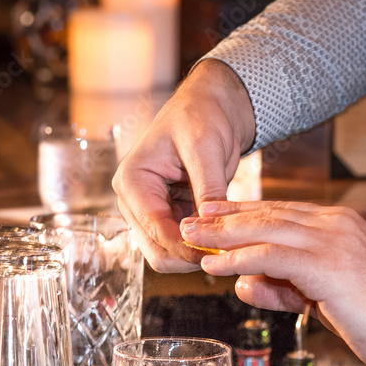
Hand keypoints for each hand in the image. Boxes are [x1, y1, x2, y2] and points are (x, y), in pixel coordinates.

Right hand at [112, 60, 254, 271]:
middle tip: (230, 255)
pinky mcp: (172, 216)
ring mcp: (152, 213)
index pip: (157, 231)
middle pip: (158, 252)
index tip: (221, 252)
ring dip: (199, 255)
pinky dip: (205, 246)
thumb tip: (212, 226)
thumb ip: (207, 188)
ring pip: (171, 254)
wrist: (211, 108)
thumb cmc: (201, 116)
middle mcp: (135, 202)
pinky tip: (228, 240)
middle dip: (192, 257)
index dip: (189, 247)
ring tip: (233, 247)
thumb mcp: (206, 148)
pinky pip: (185, 244)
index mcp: (132, 182)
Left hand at [181, 201, 365, 365]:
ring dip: (224, 234)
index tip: (215, 216)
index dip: (245, 214)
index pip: (284, 215)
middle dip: (225, 218)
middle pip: (270, 216)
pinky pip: (273, 256)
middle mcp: (337, 225)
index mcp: (343, 228)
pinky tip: (217, 265)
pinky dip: (241, 259)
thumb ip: (287, 289)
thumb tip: (246, 282)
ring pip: (266, 230)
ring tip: (192, 238)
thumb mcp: (327, 302)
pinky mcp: (329, 264)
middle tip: (191, 220)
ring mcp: (334, 241)